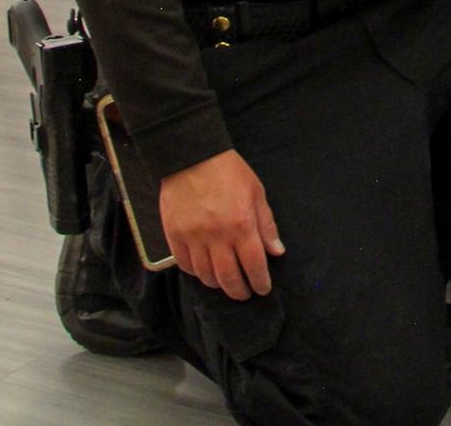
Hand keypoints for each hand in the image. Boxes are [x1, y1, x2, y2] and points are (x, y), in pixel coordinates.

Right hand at [158, 149, 284, 300]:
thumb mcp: (256, 192)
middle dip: (239, 290)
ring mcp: (193, 238)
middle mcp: (218, 236)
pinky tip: (203, 271)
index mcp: (242, 225)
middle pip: (229, 277)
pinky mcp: (174, 236)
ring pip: (206, 275)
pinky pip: (185, 264)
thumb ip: (266, 224)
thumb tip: (276, 251)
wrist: (191, 156)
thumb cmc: (228, 171)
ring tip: (225, 283)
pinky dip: (195, 273)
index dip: (260, 281)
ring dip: (218, 284)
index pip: (254, 265)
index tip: (262, 289)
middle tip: (244, 293)